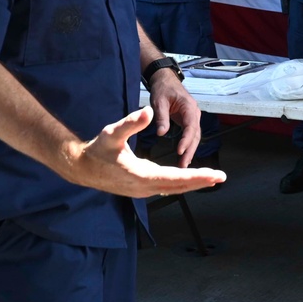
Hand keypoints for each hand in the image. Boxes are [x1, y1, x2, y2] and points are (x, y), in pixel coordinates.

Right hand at [72, 107, 223, 196]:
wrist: (82, 168)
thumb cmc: (97, 150)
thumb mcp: (112, 132)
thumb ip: (131, 122)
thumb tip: (148, 111)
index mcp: (141, 176)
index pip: (175, 178)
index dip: (196, 176)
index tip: (213, 174)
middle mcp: (144, 187)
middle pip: (178, 186)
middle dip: (201, 181)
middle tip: (220, 176)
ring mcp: (143, 190)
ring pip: (173, 188)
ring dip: (192, 183)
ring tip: (210, 178)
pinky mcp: (141, 187)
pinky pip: (166, 187)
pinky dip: (180, 183)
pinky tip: (189, 179)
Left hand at [147, 70, 202, 165]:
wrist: (165, 80)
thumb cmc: (163, 88)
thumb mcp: (159, 101)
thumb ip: (161, 117)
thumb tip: (161, 133)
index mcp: (189, 107)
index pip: (191, 126)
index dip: (186, 140)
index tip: (180, 151)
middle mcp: (194, 113)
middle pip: (195, 134)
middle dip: (190, 150)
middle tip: (183, 164)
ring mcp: (192, 117)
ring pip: (194, 136)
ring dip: (190, 150)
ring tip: (183, 164)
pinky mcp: (188, 120)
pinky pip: (190, 135)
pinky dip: (188, 145)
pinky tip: (183, 156)